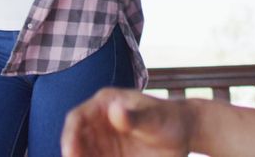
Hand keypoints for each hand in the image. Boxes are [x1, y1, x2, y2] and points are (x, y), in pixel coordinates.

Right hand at [62, 88, 192, 156]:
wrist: (184, 134)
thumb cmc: (170, 120)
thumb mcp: (155, 120)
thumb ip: (135, 117)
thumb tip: (114, 109)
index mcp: (106, 103)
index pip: (77, 118)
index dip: (70, 136)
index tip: (70, 153)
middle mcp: (99, 121)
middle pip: (75, 140)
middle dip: (73, 154)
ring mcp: (102, 141)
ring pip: (83, 154)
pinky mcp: (109, 156)